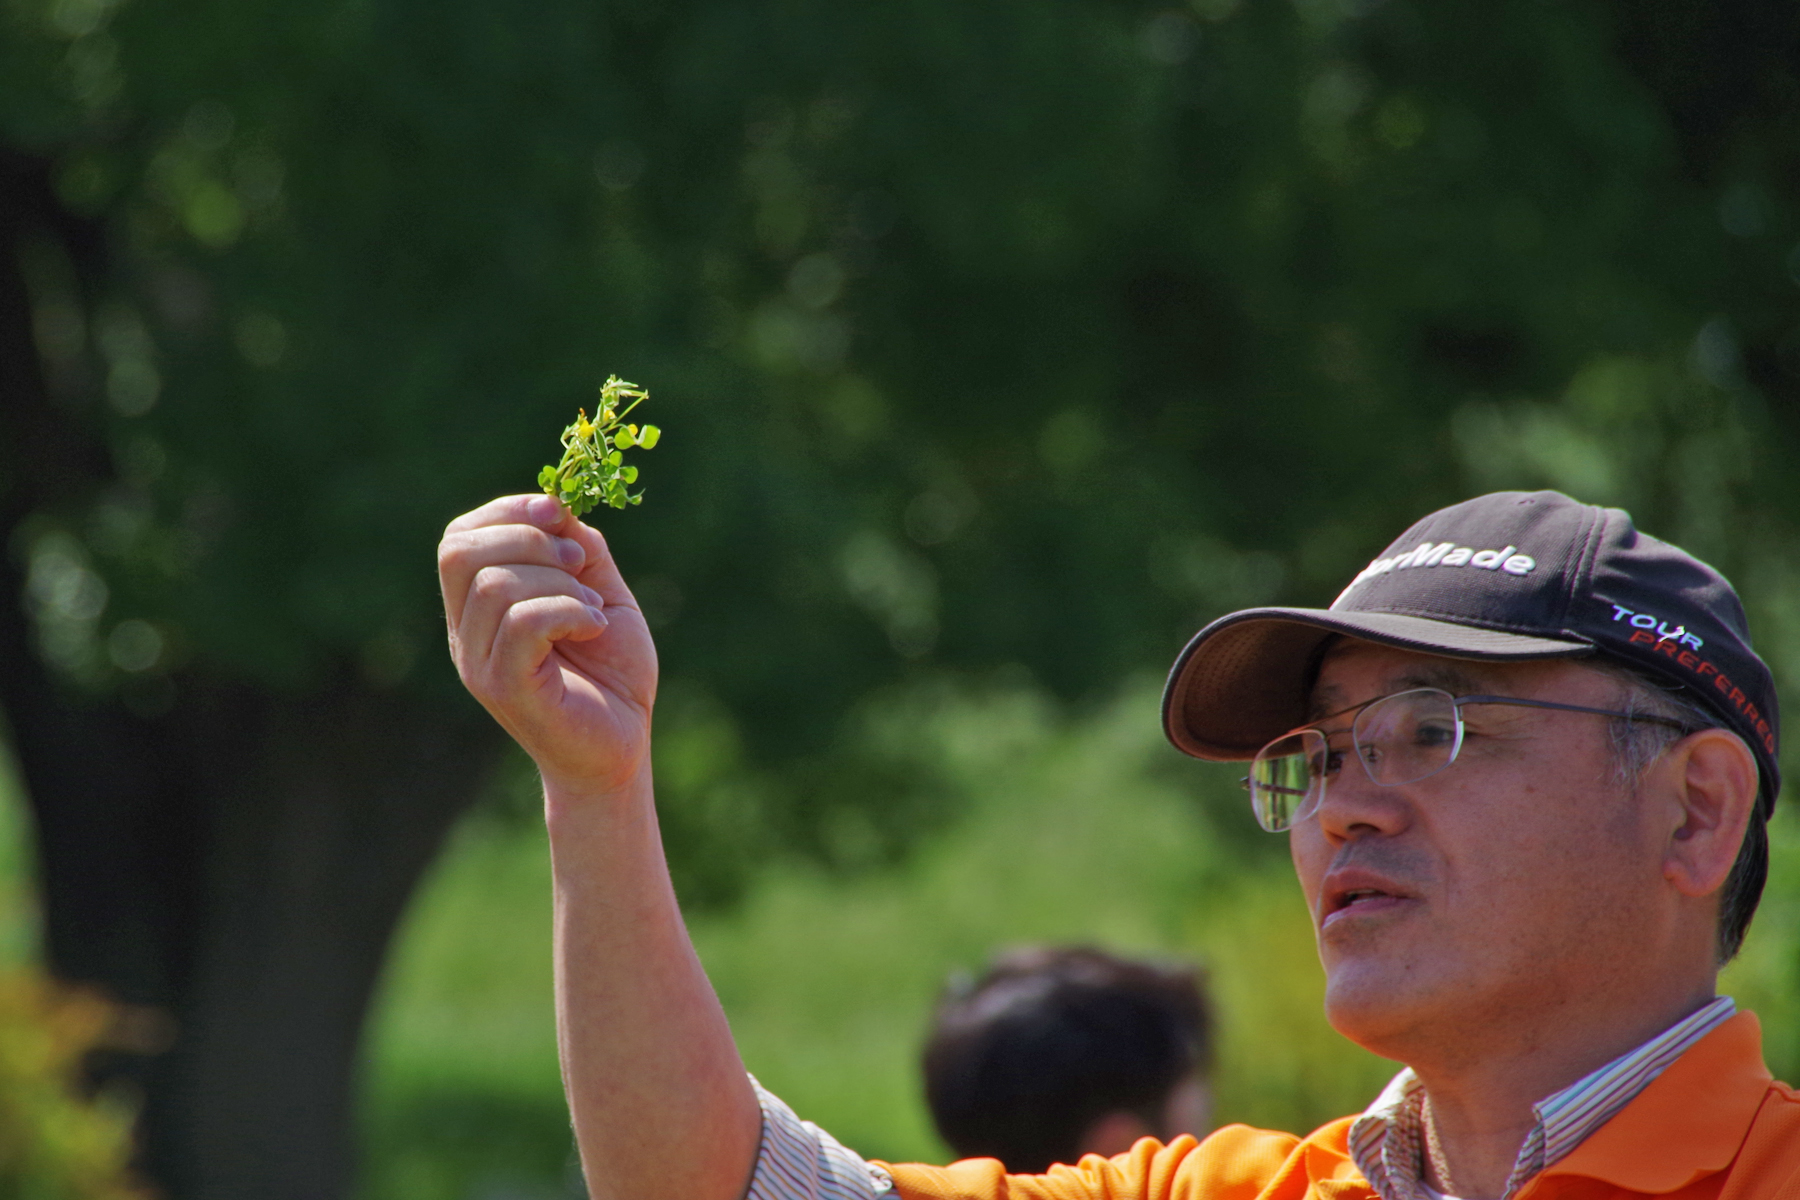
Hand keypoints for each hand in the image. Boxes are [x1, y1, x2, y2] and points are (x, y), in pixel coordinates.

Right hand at [438, 493, 656, 795]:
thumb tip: (558, 507)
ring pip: (496, 584)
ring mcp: (480, 664)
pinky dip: (569, 610)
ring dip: (560, 582)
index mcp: (479, 610)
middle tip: (578, 564)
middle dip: (528, 539)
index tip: (557, 513)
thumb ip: (578, 549)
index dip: (506, 511)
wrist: (624, 747)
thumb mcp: (601, 592)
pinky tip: (596, 626)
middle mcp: (467, 636)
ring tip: (593, 609)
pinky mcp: (506, 688)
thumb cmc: (612, 676)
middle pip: (460, 552)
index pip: (458, 539)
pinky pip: (522, 623)